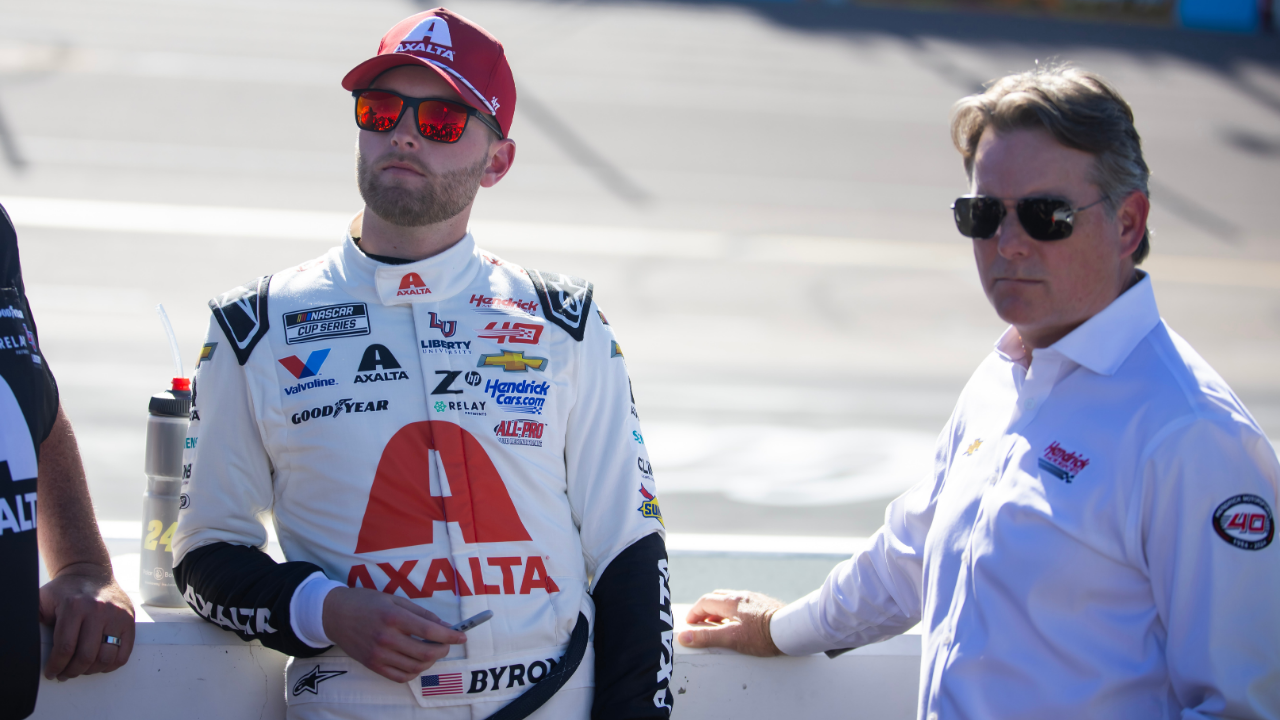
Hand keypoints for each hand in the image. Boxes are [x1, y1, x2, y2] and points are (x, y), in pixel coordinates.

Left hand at [38, 563, 135, 680]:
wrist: (90, 573)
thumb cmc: (64, 590)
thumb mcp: (44, 599)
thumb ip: (34, 618)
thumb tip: (24, 642)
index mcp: (75, 606)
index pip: (65, 648)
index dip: (56, 666)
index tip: (52, 672)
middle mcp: (99, 610)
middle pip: (86, 656)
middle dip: (72, 671)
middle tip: (65, 673)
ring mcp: (117, 615)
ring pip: (105, 658)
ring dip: (91, 670)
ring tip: (81, 669)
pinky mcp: (129, 620)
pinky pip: (123, 653)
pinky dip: (110, 665)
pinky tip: (98, 664)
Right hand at [322, 587, 467, 682]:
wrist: (334, 614)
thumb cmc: (366, 602)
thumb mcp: (394, 599)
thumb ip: (420, 613)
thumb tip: (444, 625)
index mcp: (394, 617)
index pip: (430, 631)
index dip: (451, 635)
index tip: (462, 636)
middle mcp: (386, 638)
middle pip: (426, 653)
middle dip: (443, 649)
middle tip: (447, 643)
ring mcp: (378, 654)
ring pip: (416, 667)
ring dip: (430, 661)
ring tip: (431, 650)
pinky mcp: (372, 665)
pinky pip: (400, 676)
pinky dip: (414, 672)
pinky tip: (416, 661)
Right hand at [678, 589, 784, 656]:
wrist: (792, 630)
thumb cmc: (763, 635)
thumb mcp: (731, 638)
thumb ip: (707, 636)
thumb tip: (685, 636)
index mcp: (731, 602)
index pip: (705, 602)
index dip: (694, 613)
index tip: (690, 624)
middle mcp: (742, 596)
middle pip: (717, 597)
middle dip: (706, 609)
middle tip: (702, 623)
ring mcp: (754, 599)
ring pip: (731, 600)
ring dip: (720, 609)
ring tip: (719, 624)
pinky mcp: (765, 604)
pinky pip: (744, 604)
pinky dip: (735, 611)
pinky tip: (741, 623)